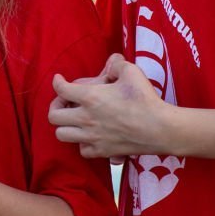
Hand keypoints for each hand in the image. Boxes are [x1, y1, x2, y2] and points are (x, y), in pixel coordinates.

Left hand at [49, 53, 176, 158]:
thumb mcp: (132, 72)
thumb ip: (117, 65)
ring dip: (64, 126)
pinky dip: (82, 143)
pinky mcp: (102, 151)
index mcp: (90, 97)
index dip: (57, 82)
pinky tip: (90, 137)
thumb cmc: (145, 99)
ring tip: (74, 121)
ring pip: (61, 135)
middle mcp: (86, 118)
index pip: (61, 89)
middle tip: (65, 103)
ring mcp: (92, 137)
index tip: (59, 79)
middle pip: (53, 116)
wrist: (160, 128)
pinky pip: (82, 150)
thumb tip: (111, 64)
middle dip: (56, 107)